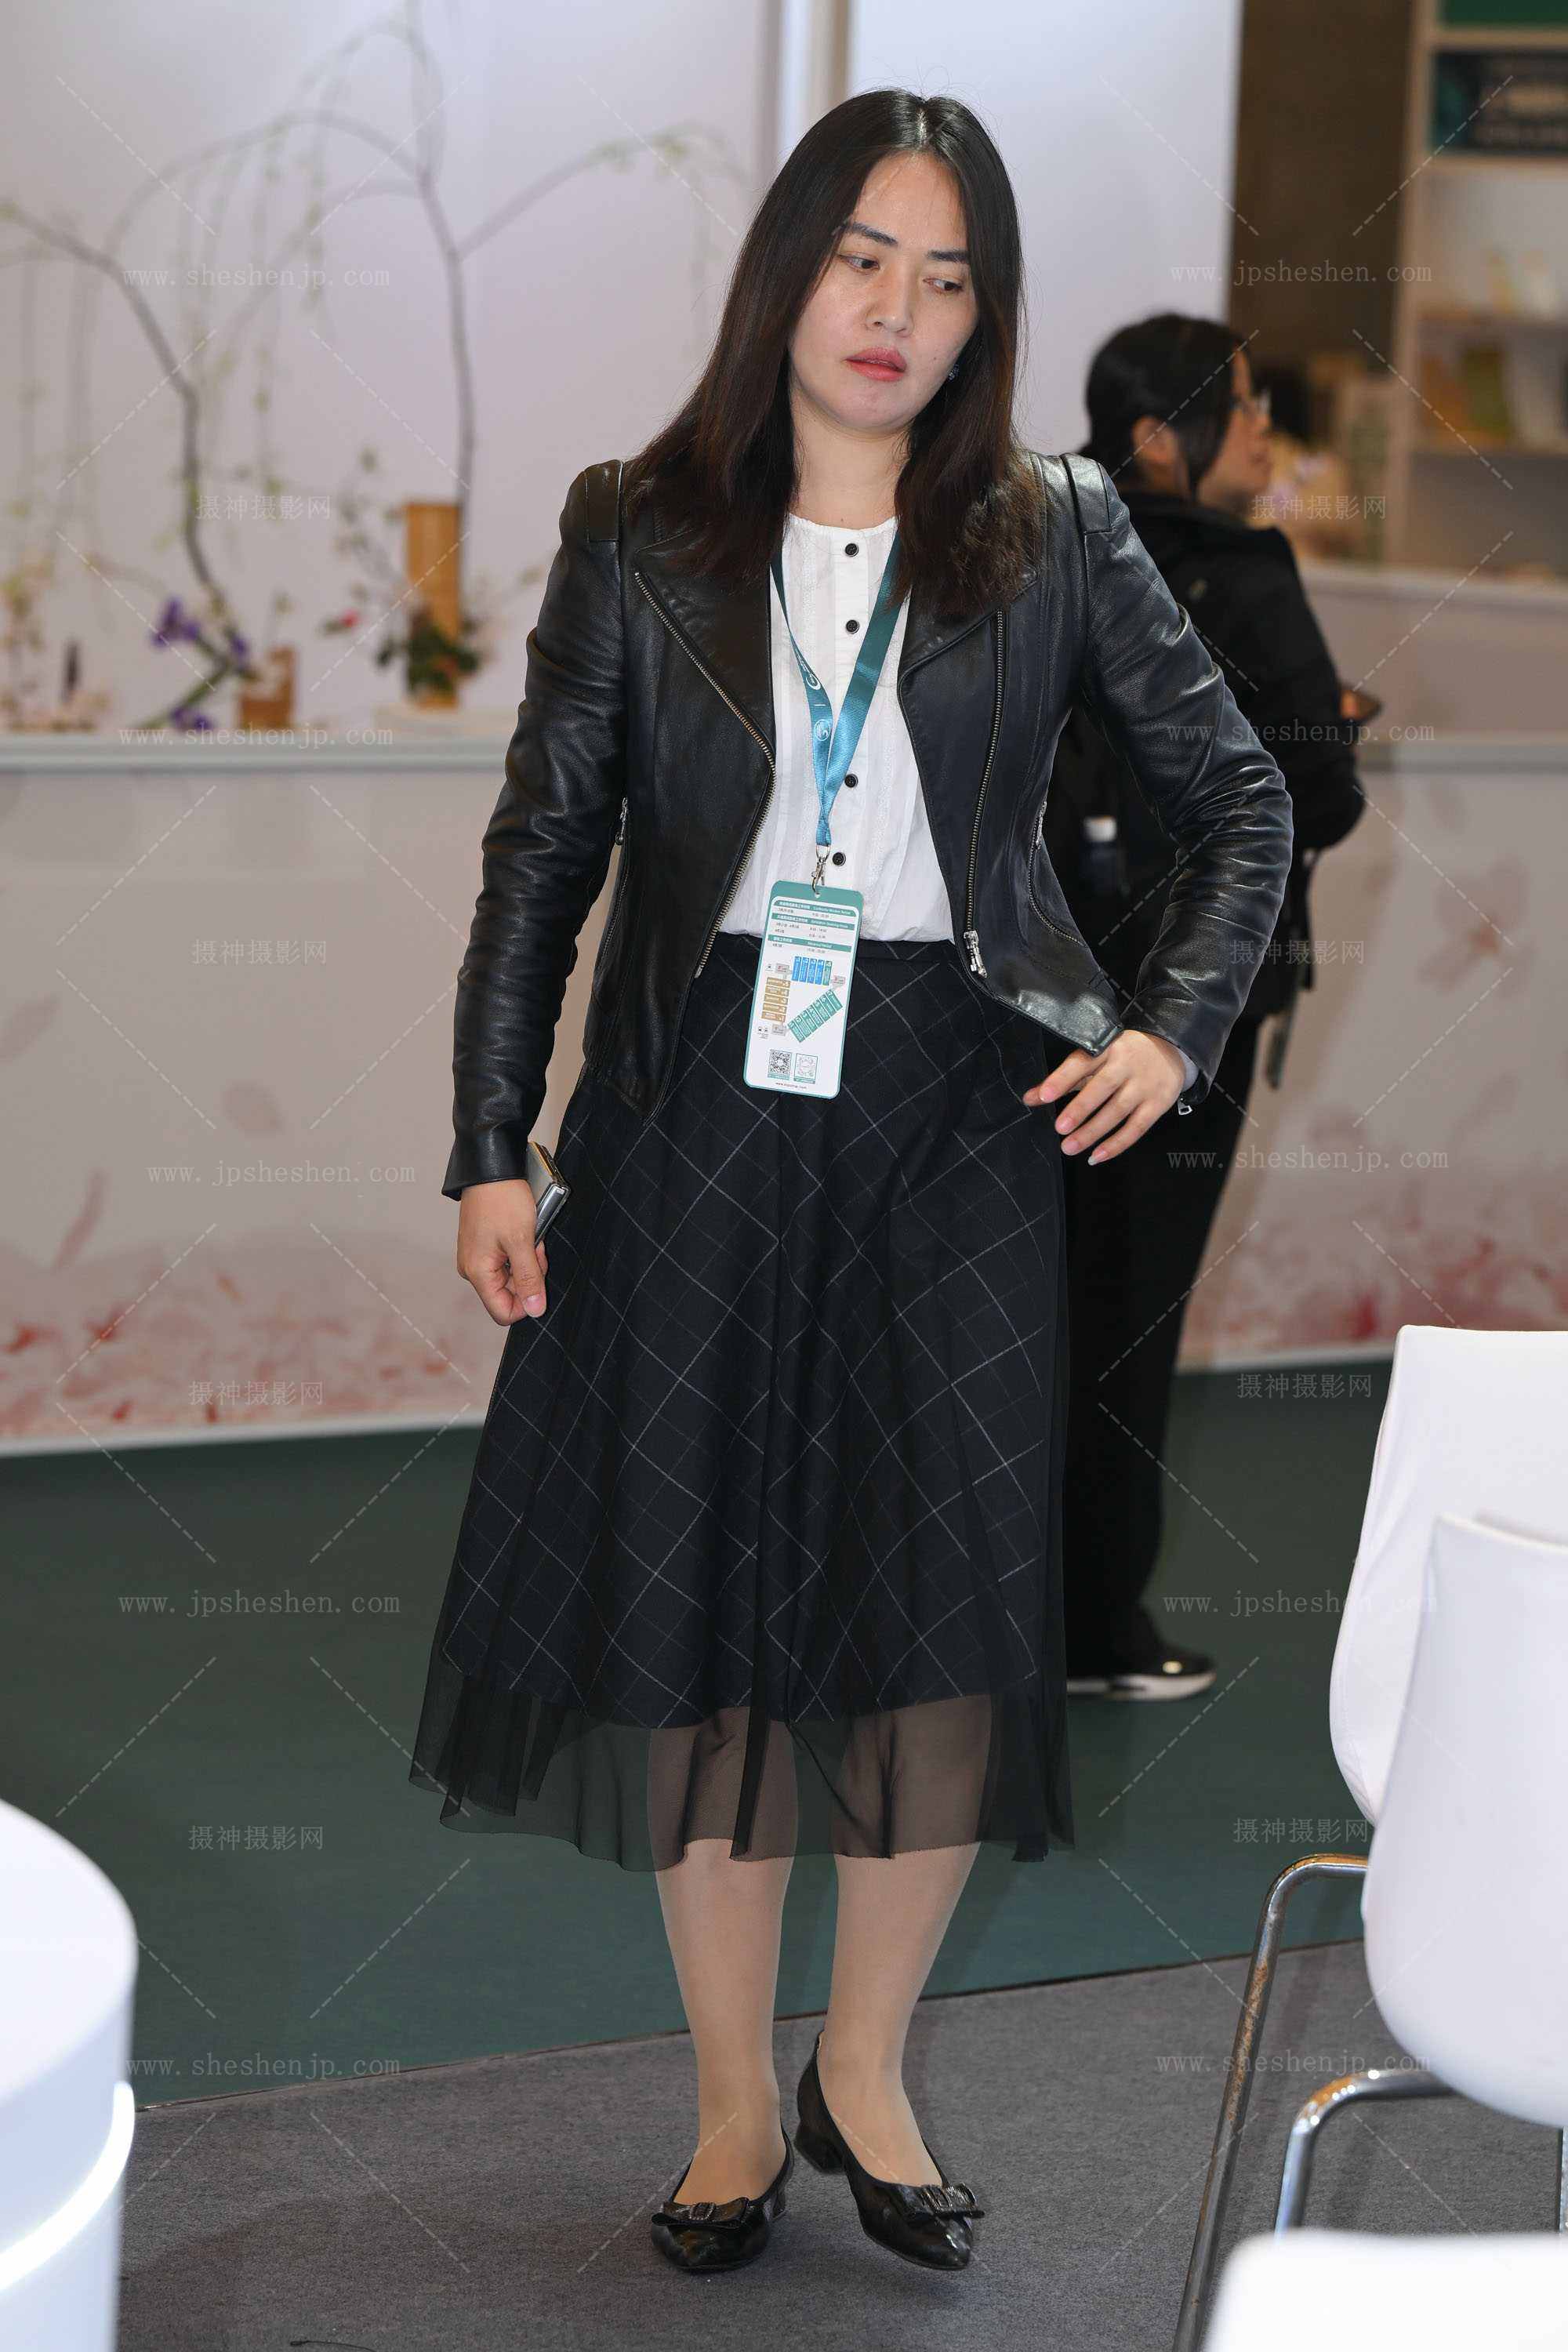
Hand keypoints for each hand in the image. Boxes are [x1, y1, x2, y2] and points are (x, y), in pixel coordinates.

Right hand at [455, 1178, 550, 1325]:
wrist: (491, 1170)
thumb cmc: (502, 1200)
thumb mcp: (522, 1241)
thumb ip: (529, 1278)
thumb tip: (534, 1310)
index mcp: (477, 1273)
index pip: (503, 1312)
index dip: (526, 1302)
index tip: (539, 1279)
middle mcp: (473, 1269)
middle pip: (510, 1292)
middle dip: (530, 1274)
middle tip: (535, 1248)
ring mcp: (479, 1257)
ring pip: (512, 1274)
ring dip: (528, 1259)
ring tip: (531, 1235)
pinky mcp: (485, 1246)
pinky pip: (509, 1258)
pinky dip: (522, 1249)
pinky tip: (526, 1231)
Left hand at [1021, 1030, 1186, 1164]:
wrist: (1171, 1047)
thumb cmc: (1124, 1054)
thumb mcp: (1096, 1058)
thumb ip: (1064, 1079)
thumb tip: (1030, 1098)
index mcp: (1108, 1048)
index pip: (1082, 1062)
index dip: (1063, 1079)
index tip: (1044, 1096)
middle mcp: (1126, 1065)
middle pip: (1102, 1088)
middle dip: (1080, 1109)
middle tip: (1060, 1128)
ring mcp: (1144, 1085)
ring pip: (1117, 1111)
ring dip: (1092, 1131)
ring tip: (1070, 1147)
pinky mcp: (1158, 1104)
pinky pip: (1136, 1128)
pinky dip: (1116, 1144)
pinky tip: (1096, 1156)